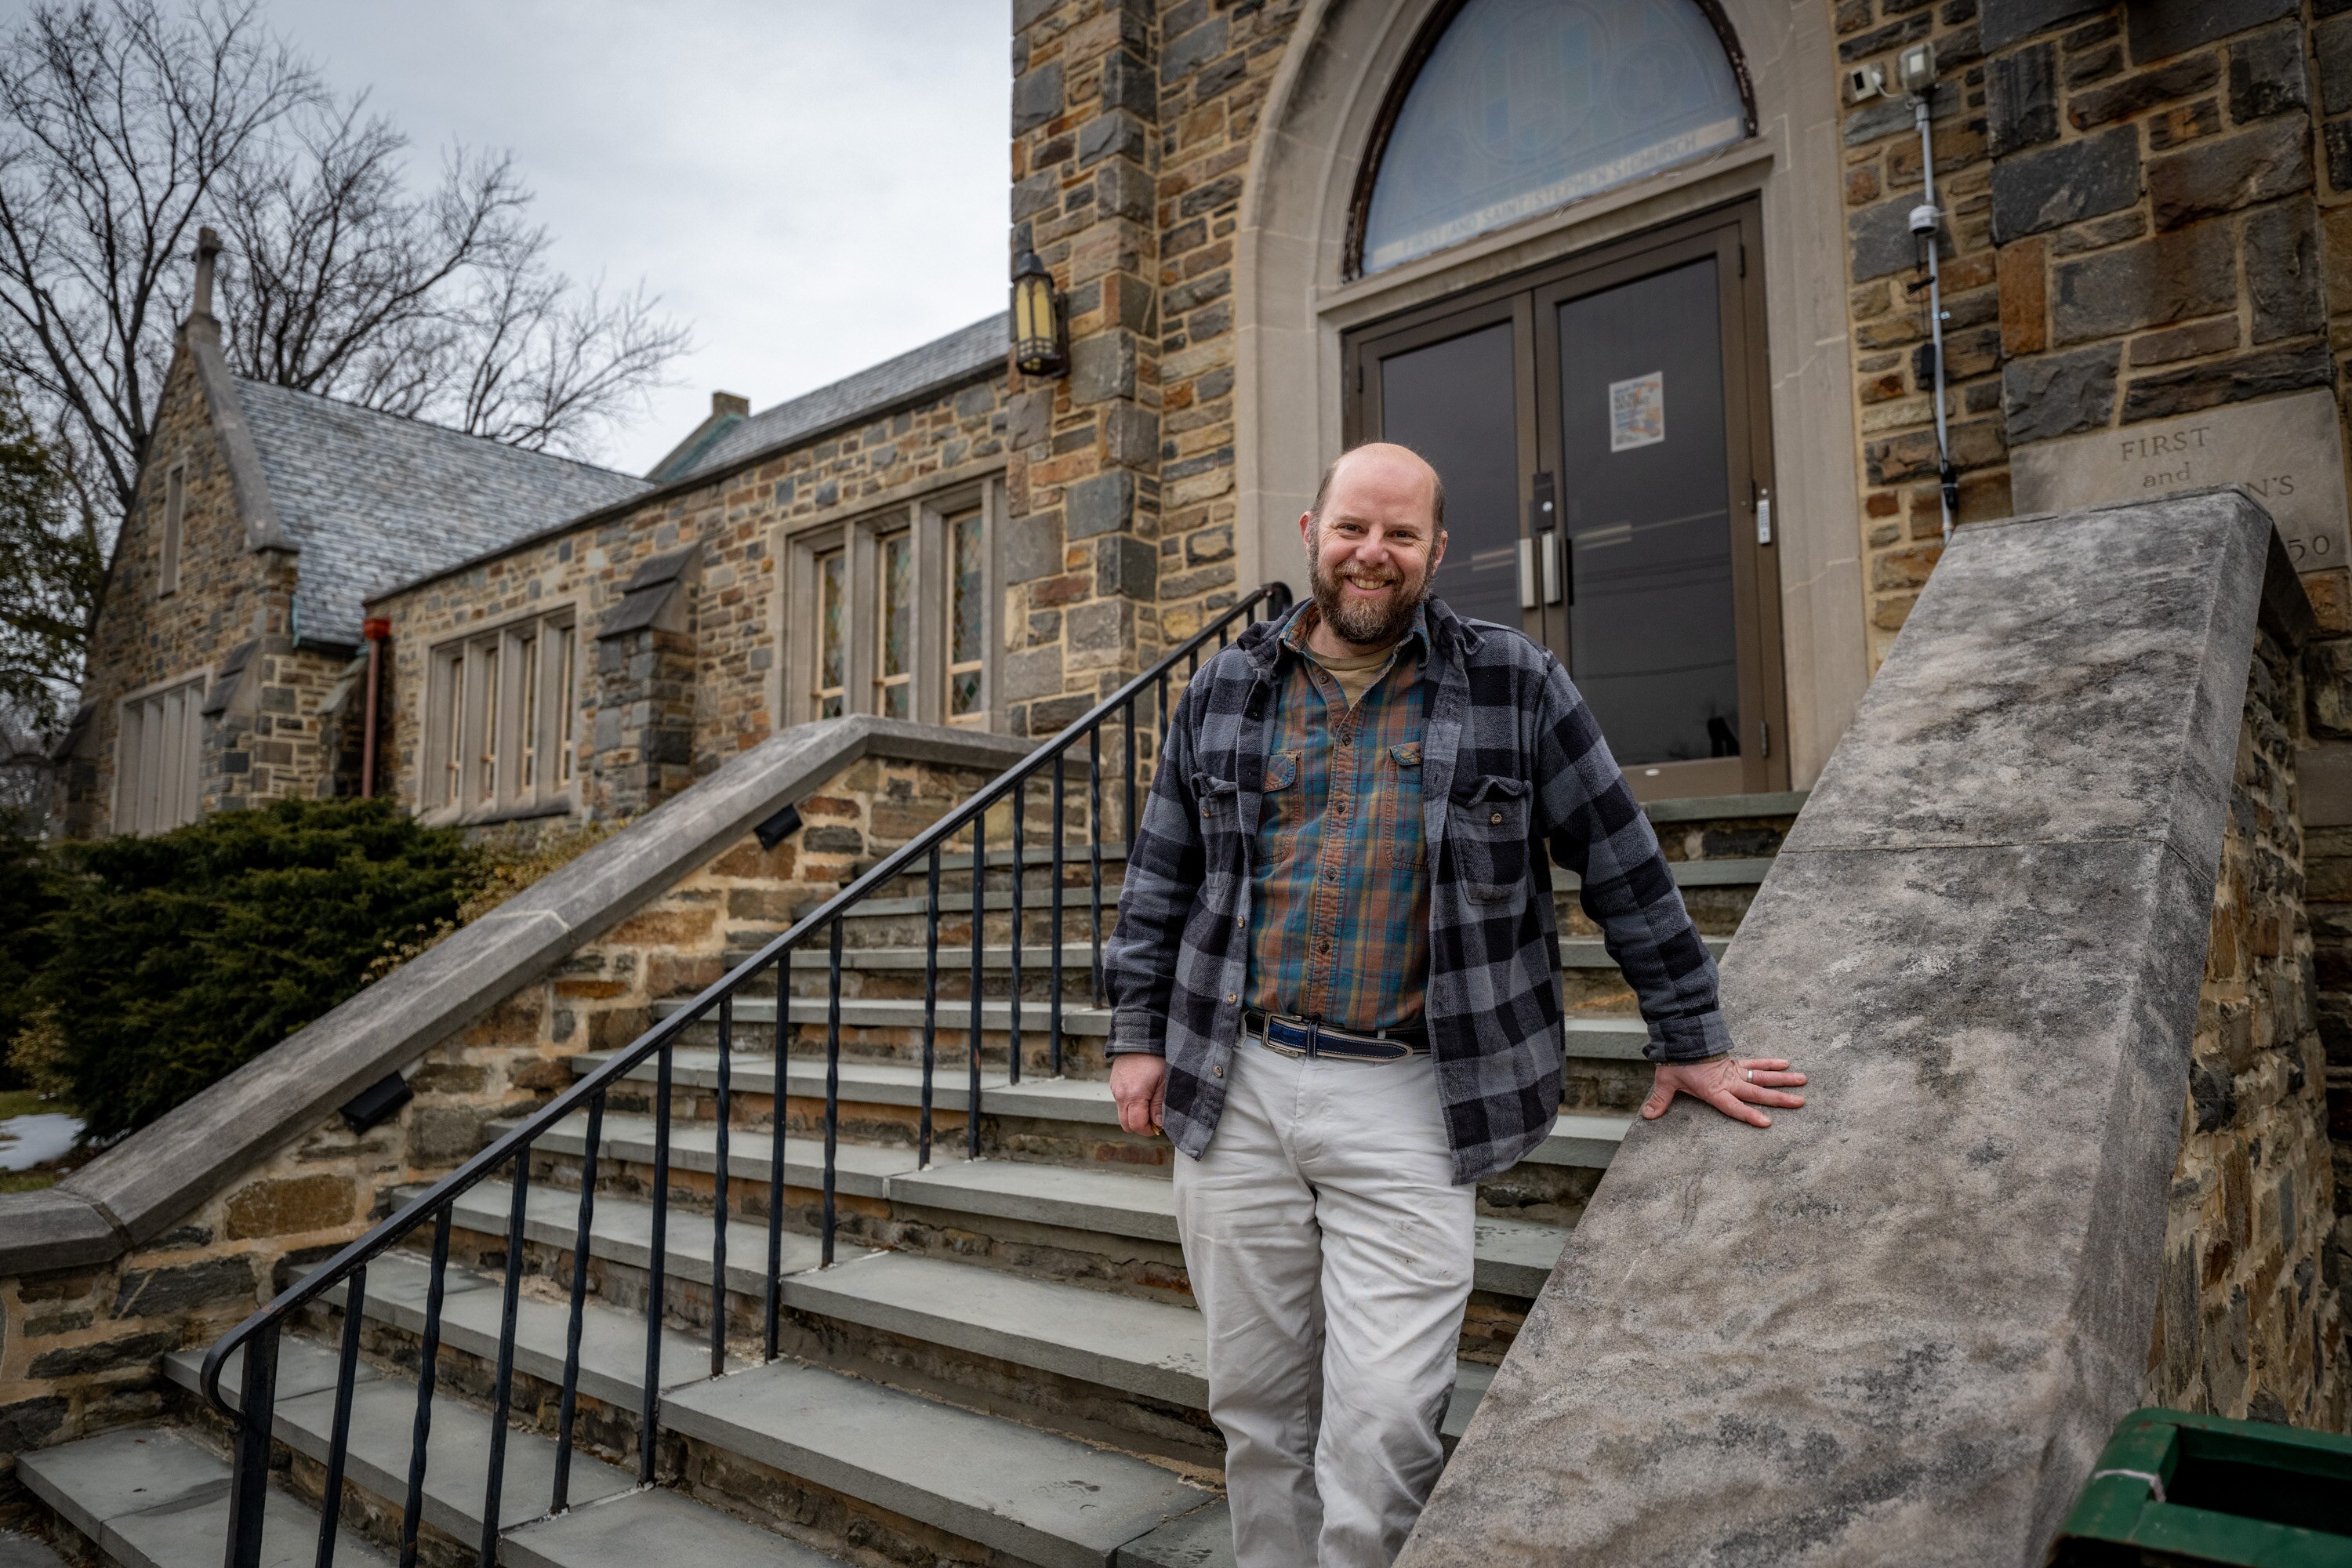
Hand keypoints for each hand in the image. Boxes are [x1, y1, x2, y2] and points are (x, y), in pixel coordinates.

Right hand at [1110, 1053, 1168, 1134]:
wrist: (1139, 1038)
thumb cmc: (1155, 1059)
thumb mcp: (1164, 1082)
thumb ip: (1160, 1105)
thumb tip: (1158, 1124)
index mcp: (1134, 1096)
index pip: (1136, 1125)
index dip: (1148, 1130)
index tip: (1158, 1126)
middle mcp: (1120, 1095)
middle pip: (1126, 1124)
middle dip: (1140, 1125)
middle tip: (1153, 1118)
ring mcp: (1115, 1089)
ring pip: (1122, 1114)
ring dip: (1134, 1114)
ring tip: (1148, 1103)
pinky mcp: (1113, 1084)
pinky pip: (1120, 1102)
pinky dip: (1129, 1104)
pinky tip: (1141, 1093)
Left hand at [1641, 1055, 1805, 1127]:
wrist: (1680, 1037)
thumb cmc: (1675, 1061)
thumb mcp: (1665, 1081)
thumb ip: (1660, 1100)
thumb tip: (1647, 1116)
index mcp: (1714, 1090)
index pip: (1734, 1106)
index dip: (1749, 1115)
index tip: (1768, 1123)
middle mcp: (1728, 1081)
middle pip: (1757, 1092)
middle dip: (1779, 1099)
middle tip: (1800, 1102)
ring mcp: (1734, 1071)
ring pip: (1762, 1077)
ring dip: (1783, 1080)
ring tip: (1803, 1083)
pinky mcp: (1735, 1062)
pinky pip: (1755, 1063)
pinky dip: (1770, 1063)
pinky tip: (1787, 1064)